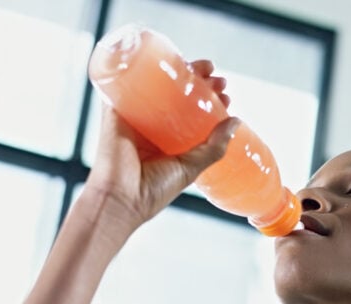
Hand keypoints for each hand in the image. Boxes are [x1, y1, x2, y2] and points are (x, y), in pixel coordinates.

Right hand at [84, 59, 239, 226]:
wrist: (121, 198)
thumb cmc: (153, 191)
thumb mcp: (191, 168)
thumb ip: (214, 147)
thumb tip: (235, 121)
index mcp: (168, 143)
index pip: (192, 113)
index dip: (210, 101)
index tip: (226, 95)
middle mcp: (151, 127)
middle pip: (177, 95)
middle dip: (201, 83)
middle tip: (219, 80)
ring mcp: (134, 117)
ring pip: (158, 85)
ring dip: (180, 71)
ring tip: (205, 68)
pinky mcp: (115, 110)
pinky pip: (127, 83)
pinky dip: (143, 68)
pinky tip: (163, 58)